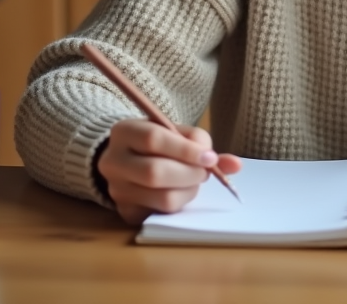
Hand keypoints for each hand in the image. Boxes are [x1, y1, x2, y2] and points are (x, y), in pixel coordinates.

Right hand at [96, 118, 243, 224]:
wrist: (129, 159)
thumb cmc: (159, 143)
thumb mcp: (177, 133)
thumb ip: (203, 144)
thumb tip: (235, 165)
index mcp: (124, 132)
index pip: (153, 139)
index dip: (185, 150)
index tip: (209, 157)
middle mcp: (112, 162)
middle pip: (154, 172)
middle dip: (189, 173)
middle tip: (204, 172)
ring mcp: (116, 190)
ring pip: (161, 197)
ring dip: (188, 190)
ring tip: (193, 181)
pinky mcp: (125, 212)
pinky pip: (160, 213)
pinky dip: (180, 203)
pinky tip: (180, 191)